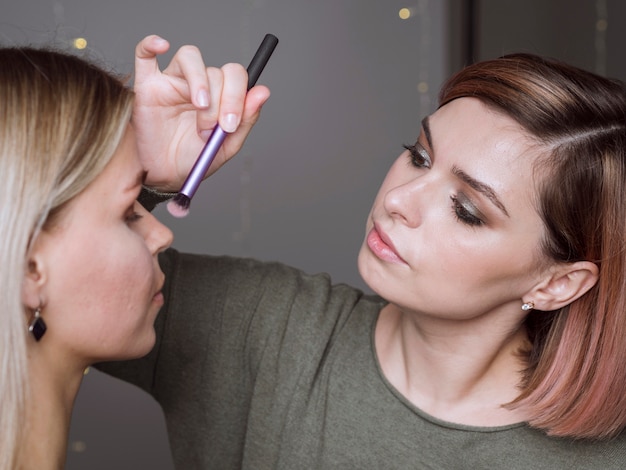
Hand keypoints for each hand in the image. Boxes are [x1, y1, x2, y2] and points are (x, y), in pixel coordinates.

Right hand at [132, 35, 270, 191]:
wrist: (166, 176)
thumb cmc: (194, 159)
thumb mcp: (226, 146)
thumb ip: (246, 120)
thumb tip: (263, 92)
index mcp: (220, 96)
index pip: (235, 76)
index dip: (238, 96)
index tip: (230, 124)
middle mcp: (198, 84)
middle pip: (216, 71)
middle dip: (220, 101)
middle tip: (212, 128)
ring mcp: (172, 82)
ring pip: (190, 57)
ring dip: (200, 82)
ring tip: (199, 108)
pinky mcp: (147, 86)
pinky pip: (144, 55)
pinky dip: (151, 44)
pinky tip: (161, 46)